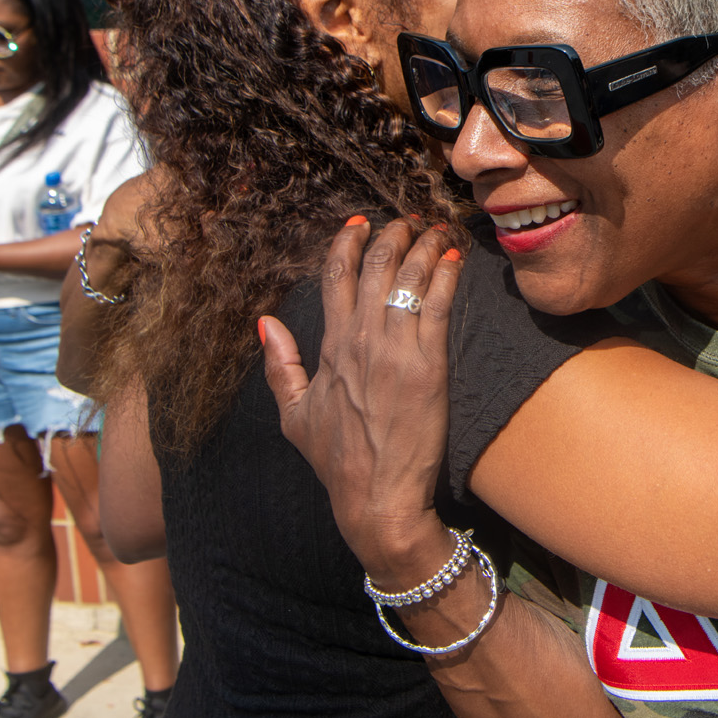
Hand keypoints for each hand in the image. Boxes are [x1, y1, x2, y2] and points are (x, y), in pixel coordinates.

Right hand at [259, 217, 462, 569]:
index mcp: (329, 347)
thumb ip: (278, 364)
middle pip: (376, 267)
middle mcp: (361, 342)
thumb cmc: (336, 460)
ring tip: (434, 229)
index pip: (336, 276)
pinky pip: (438, 307)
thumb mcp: (293, 413)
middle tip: (405, 220)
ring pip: (410, 280)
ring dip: (424, 246)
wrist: (377, 496)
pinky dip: (446, 276)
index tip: (360, 222)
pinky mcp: (430, 366)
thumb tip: (264, 322)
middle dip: (392, 234)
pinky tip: (453, 258)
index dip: (348, 241)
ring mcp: (397, 352)